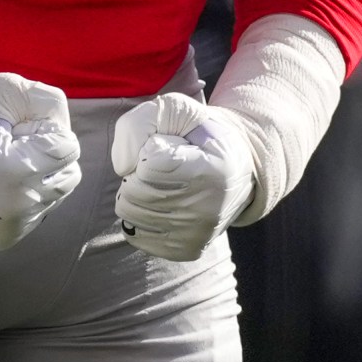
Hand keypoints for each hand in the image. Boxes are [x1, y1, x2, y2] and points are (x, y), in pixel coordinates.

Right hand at [0, 73, 81, 249]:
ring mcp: (10, 227)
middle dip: (48, 156)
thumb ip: (49, 102)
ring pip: (54, 197)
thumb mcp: (5, 89)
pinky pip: (35, 215)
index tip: (15, 130)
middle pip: (69, 176)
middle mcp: (18, 207)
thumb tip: (66, 131)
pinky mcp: (2, 238)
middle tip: (12, 146)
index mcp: (20, 171)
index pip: (68, 147)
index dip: (43, 131)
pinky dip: (25, 198)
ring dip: (39, 178)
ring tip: (2, 166)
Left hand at [111, 92, 253, 261]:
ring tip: (160, 184)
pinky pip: (136, 235)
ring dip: (135, 193)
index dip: (149, 149)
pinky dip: (140, 216)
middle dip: (137, 173)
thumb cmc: (199, 135)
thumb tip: (123, 167)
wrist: (238, 169)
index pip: (150, 164)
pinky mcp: (186, 251)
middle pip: (134, 192)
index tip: (168, 147)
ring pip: (129, 214)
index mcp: (212, 171)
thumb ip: (141, 123)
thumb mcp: (176, 110)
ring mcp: (198, 235)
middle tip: (160, 167)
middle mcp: (208, 209)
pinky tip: (162, 204)